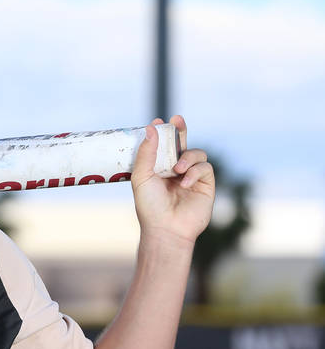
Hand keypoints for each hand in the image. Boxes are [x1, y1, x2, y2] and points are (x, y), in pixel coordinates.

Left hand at [131, 116, 214, 245]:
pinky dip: (195, 172)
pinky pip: (205, 167)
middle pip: (182, 143)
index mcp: (158, 168)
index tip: (158, 121)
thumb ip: (147, 153)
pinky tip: (184, 183)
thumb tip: (151, 128)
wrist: (166, 228)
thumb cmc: (150, 206)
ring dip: (187, 157)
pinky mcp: (205, 184)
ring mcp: (191, 176)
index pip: (162, 145)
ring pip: (196, 153)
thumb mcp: (142, 177)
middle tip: (177, 119)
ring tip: (176, 170)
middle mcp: (175, 170)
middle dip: (181, 129)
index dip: (163, 132)